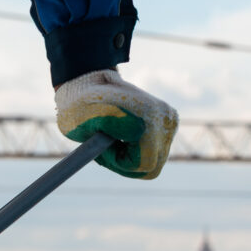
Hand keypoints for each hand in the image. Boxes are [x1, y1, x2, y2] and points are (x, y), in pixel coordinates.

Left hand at [55, 69, 177, 179]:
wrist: (90, 84)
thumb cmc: (80, 105)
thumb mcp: (83, 120)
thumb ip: (107, 130)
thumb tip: (137, 133)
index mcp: (148, 115)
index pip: (142, 164)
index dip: (118, 163)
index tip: (100, 147)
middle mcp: (165, 117)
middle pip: (152, 167)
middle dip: (125, 164)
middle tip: (104, 148)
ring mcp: (169, 120)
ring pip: (154, 162)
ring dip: (130, 158)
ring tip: (110, 140)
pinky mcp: (168, 123)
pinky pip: (155, 154)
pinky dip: (136, 152)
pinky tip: (121, 137)